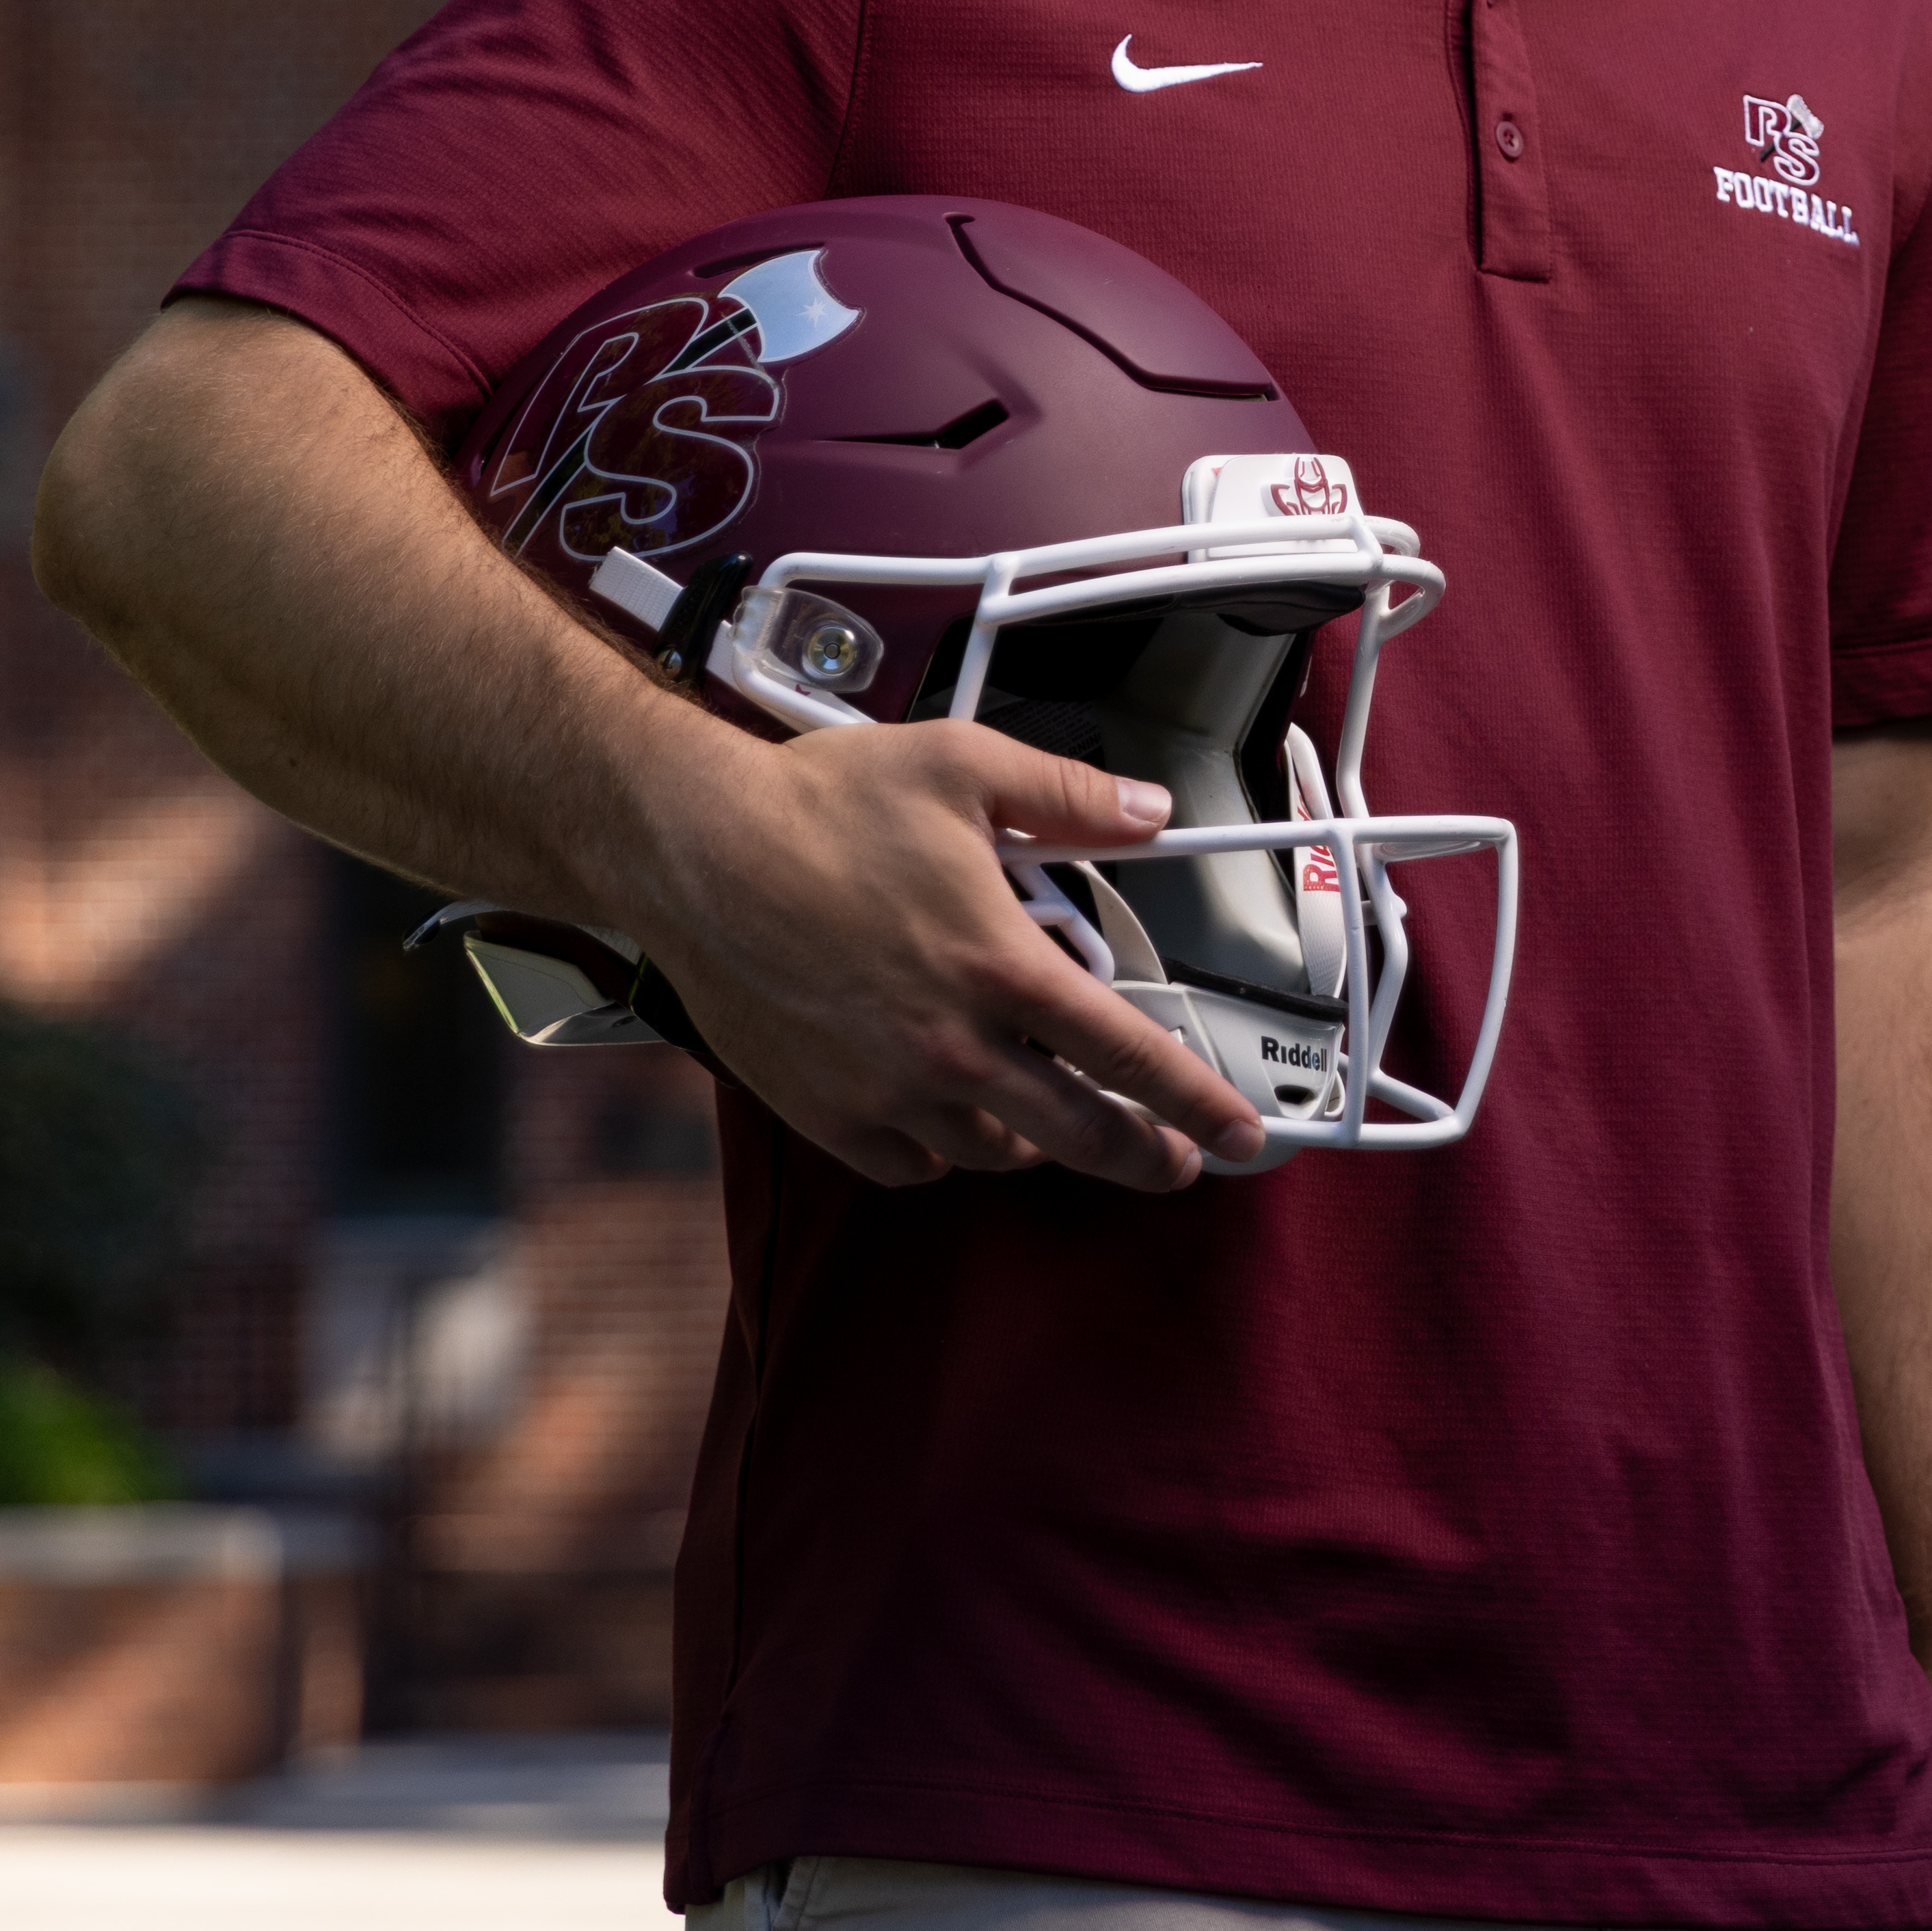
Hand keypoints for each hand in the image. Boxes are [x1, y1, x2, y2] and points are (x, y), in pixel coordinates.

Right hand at [630, 712, 1269, 1191]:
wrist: (692, 849)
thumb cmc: (818, 804)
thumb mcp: (963, 767)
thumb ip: (1069, 795)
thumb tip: (1149, 810)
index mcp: (1000, 967)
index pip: (1130, 1055)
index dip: (1198, 1101)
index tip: (1240, 1136)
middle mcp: (951, 1044)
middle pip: (1080, 1131)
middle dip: (1143, 1154)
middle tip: (1175, 1160)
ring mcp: (885, 1089)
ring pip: (998, 1149)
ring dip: (1043, 1143)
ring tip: (1062, 1124)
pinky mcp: (825, 1110)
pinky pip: (912, 1163)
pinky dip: (946, 1151)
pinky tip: (956, 1119)